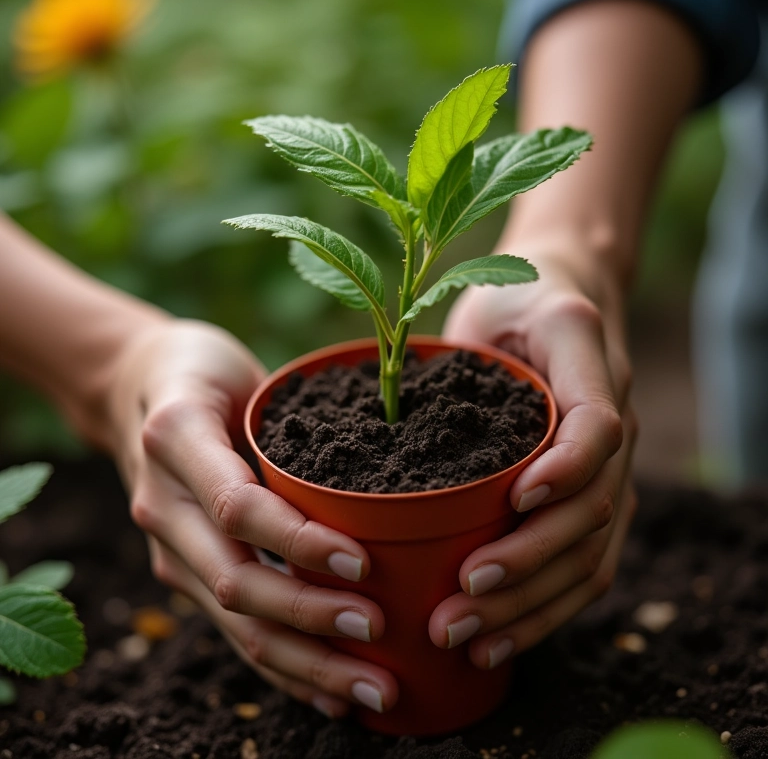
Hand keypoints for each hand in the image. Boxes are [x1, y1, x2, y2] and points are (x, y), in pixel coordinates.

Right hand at [106, 319, 397, 716]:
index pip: (239, 507)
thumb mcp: (237, 367)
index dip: (300, 542)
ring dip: (304, 661)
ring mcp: (168, 547)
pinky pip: (229, 628)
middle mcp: (164, 505)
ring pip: (233, 620)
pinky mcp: (181, 570)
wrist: (129, 387)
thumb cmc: (198, 370)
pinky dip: (280, 666)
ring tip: (373, 689)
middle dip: (310, 616)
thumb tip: (373, 473)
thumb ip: (288, 416)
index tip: (363, 563)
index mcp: (176, 441)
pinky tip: (328, 693)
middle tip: (380, 632)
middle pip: (235, 581)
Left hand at [429, 245, 636, 666]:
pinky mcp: (587, 497)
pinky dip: (542, 610)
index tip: (515, 499)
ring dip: (530, 605)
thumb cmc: (516, 297)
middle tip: (458, 598)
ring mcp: (607, 470)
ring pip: (588, 556)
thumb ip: (466, 351)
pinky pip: (581, 565)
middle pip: (591, 514)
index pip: (597, 429)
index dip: (564, 469)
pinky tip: (495, 639)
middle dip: (525, 565)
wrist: (562, 291)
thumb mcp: (493, 303)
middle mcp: (614, 424)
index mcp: (592, 366)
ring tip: (465, 636)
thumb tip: (391, 418)